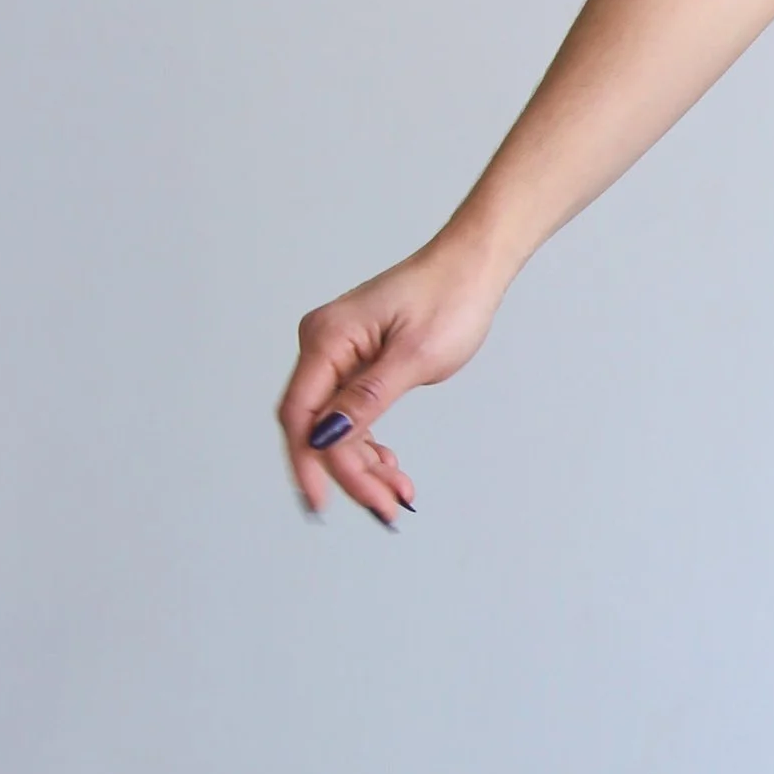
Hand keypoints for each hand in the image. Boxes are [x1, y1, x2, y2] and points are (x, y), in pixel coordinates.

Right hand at [275, 232, 506, 524]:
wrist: (472, 267)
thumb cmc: (450, 298)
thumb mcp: (414, 357)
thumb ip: (367, 400)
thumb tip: (327, 436)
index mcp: (327, 338)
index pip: (301, 414)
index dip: (308, 463)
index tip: (323, 503)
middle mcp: (323, 345)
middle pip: (317, 426)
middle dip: (348, 472)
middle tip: (385, 506)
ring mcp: (338, 354)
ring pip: (335, 427)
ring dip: (362, 464)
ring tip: (398, 492)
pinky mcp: (355, 362)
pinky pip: (350, 414)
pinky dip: (369, 444)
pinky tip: (390, 466)